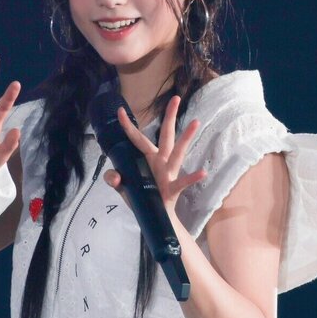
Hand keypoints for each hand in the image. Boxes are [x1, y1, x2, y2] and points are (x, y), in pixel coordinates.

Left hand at [103, 96, 205, 213]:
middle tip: (175, 98)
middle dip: (169, 117)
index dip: (127, 125)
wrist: (156, 219)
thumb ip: (113, 179)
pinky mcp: (173, 188)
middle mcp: (160, 161)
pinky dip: (192, 178)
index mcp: (147, 158)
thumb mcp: (123, 188)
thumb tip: (114, 176)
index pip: (136, 138)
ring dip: (186, 138)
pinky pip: (182, 182)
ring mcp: (168, 173)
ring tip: (195, 122)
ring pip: (178, 152)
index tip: (120, 109)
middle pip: (165, 135)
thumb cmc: (142, 198)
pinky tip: (202, 172)